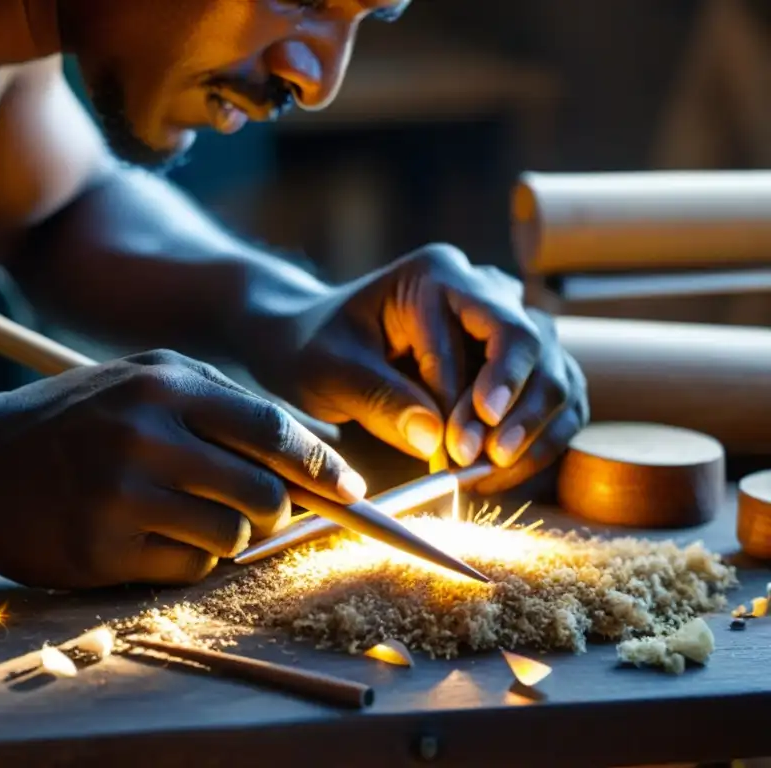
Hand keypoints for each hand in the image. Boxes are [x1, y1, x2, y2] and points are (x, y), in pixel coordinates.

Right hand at [0, 350, 366, 589]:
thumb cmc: (74, 420)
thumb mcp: (142, 382)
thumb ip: (222, 406)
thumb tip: (310, 455)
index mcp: (163, 384)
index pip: (270, 429)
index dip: (319, 464)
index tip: (349, 489)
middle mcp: (145, 434)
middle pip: (264, 493)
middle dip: (277, 509)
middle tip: (262, 510)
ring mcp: (121, 494)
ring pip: (232, 537)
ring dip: (231, 537)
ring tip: (194, 517)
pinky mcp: (101, 549)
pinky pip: (189, 569)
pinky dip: (190, 560)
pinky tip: (154, 536)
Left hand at [254, 244, 588, 493]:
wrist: (314, 347)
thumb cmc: (316, 350)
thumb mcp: (330, 371)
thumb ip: (379, 399)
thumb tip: (434, 439)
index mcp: (438, 275)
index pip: (485, 334)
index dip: (476, 399)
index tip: (455, 452)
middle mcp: (484, 290)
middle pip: (534, 346)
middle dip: (515, 412)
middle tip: (482, 462)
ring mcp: (508, 324)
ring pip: (556, 373)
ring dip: (534, 430)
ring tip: (491, 474)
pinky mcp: (518, 363)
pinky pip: (556, 399)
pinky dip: (540, 439)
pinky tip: (502, 473)